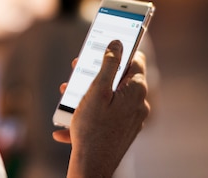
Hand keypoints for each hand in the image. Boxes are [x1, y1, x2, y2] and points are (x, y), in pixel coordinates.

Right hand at [55, 40, 149, 177]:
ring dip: (89, 93)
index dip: (121, 51)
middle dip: (97, 73)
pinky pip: (108, 114)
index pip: (136, 60)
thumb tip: (117, 43)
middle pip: (120, 78)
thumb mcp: (97, 90)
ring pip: (111, 96)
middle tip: (77, 71)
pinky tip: (70, 122)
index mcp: (136, 90)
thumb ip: (109, 64)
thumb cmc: (92, 128)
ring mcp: (132, 118)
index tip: (105, 47)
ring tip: (68, 96)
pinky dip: (91, 113)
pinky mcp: (124, 130)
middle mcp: (139, 103)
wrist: (93, 165)